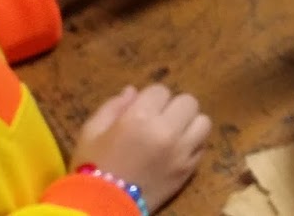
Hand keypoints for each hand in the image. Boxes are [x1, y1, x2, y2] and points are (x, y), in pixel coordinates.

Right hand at [71, 84, 210, 211]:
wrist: (101, 208)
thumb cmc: (91, 168)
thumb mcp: (91, 132)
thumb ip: (113, 107)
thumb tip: (133, 91)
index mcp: (140, 117)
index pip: (161, 90)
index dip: (150, 99)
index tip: (141, 110)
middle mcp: (167, 130)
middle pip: (188, 101)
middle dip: (173, 107)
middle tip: (159, 120)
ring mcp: (182, 151)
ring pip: (203, 121)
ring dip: (189, 124)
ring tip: (173, 134)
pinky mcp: (190, 169)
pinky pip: (202, 145)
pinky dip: (192, 144)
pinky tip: (175, 152)